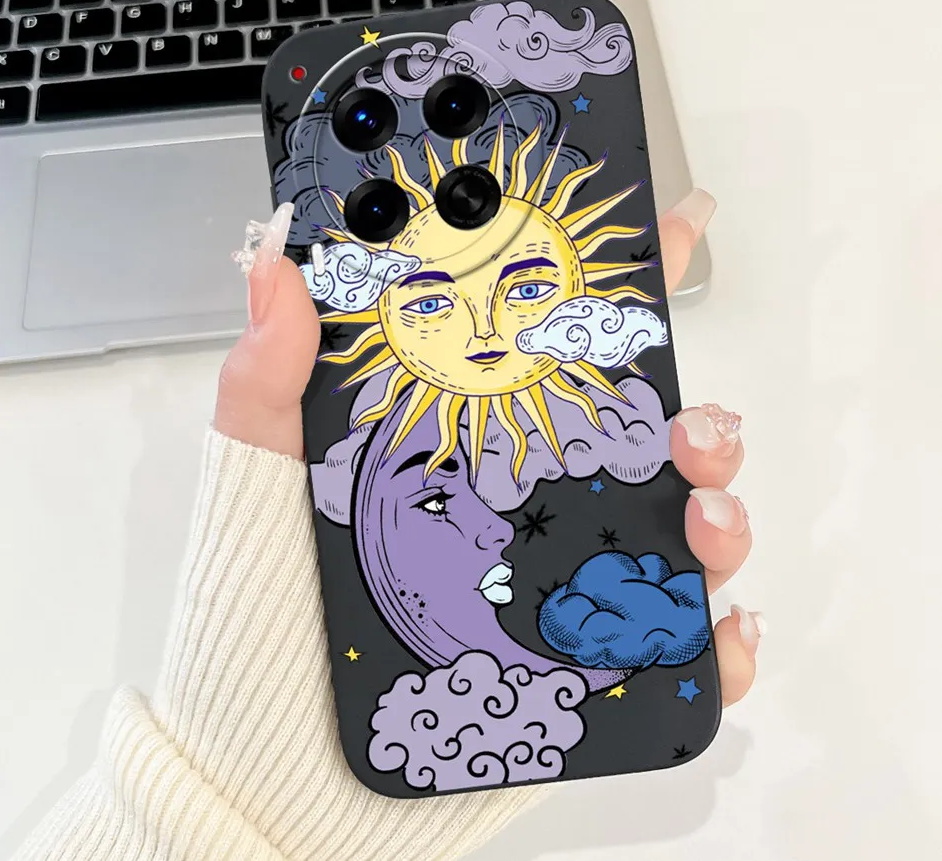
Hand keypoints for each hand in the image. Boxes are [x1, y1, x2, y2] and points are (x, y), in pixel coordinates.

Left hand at [215, 190, 760, 705]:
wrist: (282, 756)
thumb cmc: (267, 607)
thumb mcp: (264, 472)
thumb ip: (271, 370)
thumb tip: (273, 259)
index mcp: (474, 441)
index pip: (560, 355)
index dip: (623, 293)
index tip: (676, 231)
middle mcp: (531, 503)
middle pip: (647, 443)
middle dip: (698, 421)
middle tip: (689, 428)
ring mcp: (563, 582)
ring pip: (682, 534)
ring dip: (721, 515)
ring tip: (701, 525)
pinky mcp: (585, 664)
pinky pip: (678, 649)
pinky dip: (719, 638)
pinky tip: (716, 624)